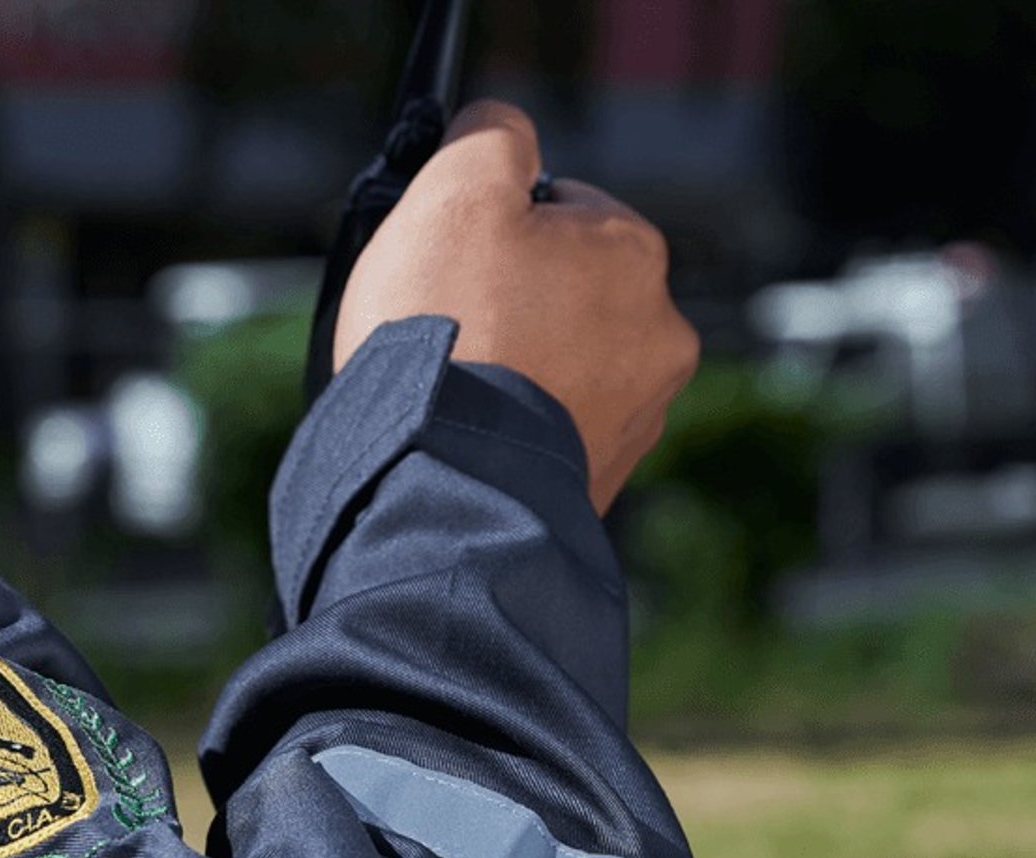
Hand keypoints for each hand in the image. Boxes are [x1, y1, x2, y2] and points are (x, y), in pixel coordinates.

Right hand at [333, 100, 699, 514]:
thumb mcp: (455, 192)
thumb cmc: (449, 331)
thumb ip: (491, 138)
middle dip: (510, 299)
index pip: (559, 207)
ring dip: (516, 366)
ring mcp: (638, 416)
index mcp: (634, 252)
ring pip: (562, 363)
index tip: (449, 260)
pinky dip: (515, 425)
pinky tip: (471, 430)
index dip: (491, 225)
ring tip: (454, 385)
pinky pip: (553, 430)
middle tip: (446, 325)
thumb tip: (502, 130)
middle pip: (564, 289)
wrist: (445, 481)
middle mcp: (660, 334)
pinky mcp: (604, 480)